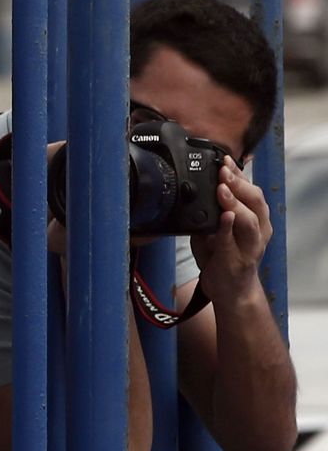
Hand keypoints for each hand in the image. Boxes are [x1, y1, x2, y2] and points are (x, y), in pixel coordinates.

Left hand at [190, 156, 270, 308]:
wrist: (230, 291)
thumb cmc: (222, 258)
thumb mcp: (214, 230)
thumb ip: (209, 213)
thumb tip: (192, 192)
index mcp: (255, 219)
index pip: (250, 190)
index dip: (239, 174)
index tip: (225, 159)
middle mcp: (259, 229)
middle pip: (255, 200)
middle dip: (238, 183)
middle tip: (222, 170)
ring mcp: (251, 245)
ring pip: (251, 219)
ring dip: (236, 202)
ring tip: (222, 189)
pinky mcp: (239, 259)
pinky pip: (234, 241)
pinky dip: (229, 227)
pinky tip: (224, 216)